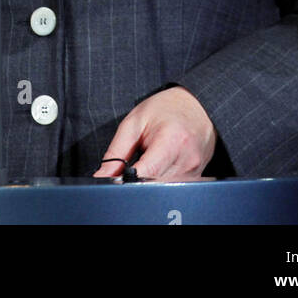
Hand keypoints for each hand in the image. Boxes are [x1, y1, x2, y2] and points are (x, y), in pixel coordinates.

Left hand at [93, 86, 216, 181]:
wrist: (197, 105)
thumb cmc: (165, 109)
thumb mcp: (135, 122)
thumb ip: (116, 152)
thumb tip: (101, 177)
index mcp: (171, 142)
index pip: (145, 175)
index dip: (127, 181)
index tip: (116, 179)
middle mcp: (186, 160)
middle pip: (153, 187)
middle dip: (136, 183)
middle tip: (128, 171)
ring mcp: (194, 172)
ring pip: (162, 192)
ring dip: (149, 183)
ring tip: (146, 164)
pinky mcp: (196, 179)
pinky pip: (172, 189)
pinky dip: (160, 183)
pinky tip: (158, 169)